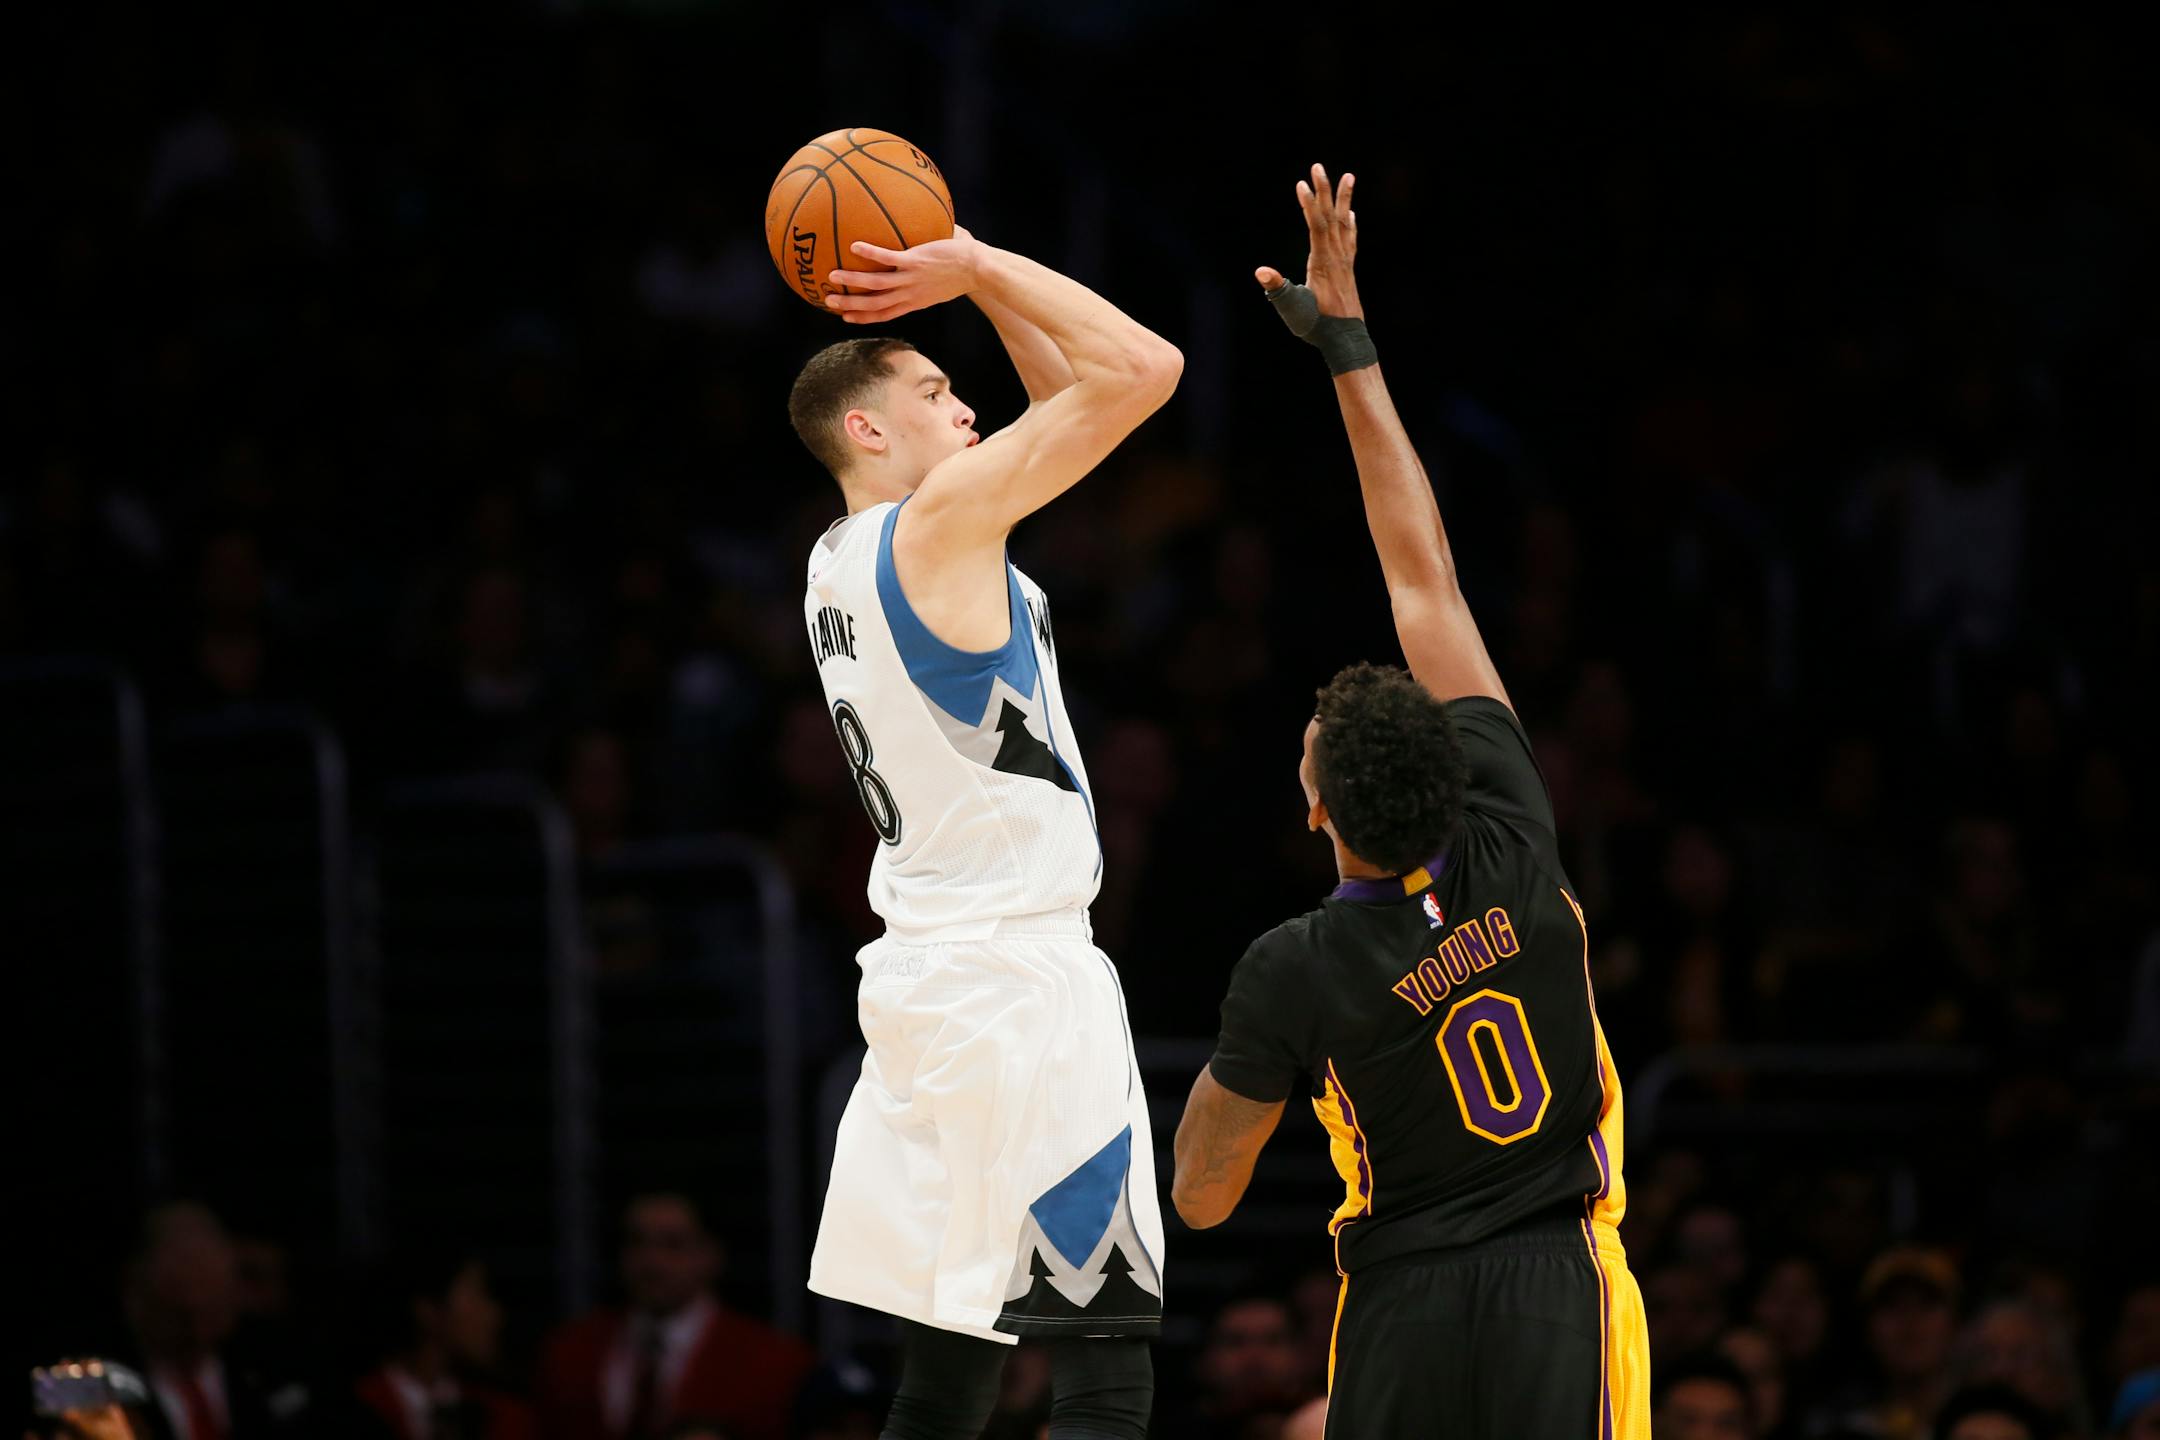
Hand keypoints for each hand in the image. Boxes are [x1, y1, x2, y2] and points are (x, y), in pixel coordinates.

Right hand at [827, 225, 983, 324]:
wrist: (978, 269)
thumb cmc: (964, 272)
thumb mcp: (942, 284)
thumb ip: (926, 278)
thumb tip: (919, 260)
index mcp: (914, 302)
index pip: (884, 314)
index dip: (864, 317)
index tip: (846, 317)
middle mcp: (909, 294)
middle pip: (874, 305)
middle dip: (850, 305)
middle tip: (829, 301)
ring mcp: (911, 279)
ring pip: (875, 285)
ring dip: (852, 281)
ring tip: (833, 275)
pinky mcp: (915, 262)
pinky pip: (888, 259)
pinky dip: (870, 254)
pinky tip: (854, 246)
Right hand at [1255, 163, 1361, 318]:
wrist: (1346, 340)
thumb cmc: (1317, 326)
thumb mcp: (1293, 309)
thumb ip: (1277, 288)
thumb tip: (1261, 271)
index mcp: (1322, 262)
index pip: (1316, 225)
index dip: (1309, 204)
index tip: (1302, 183)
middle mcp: (1336, 257)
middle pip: (1330, 216)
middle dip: (1325, 190)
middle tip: (1319, 166)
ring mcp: (1345, 261)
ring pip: (1344, 223)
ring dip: (1344, 199)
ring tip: (1348, 176)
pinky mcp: (1348, 269)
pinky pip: (1350, 239)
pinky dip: (1350, 223)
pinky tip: (1351, 214)